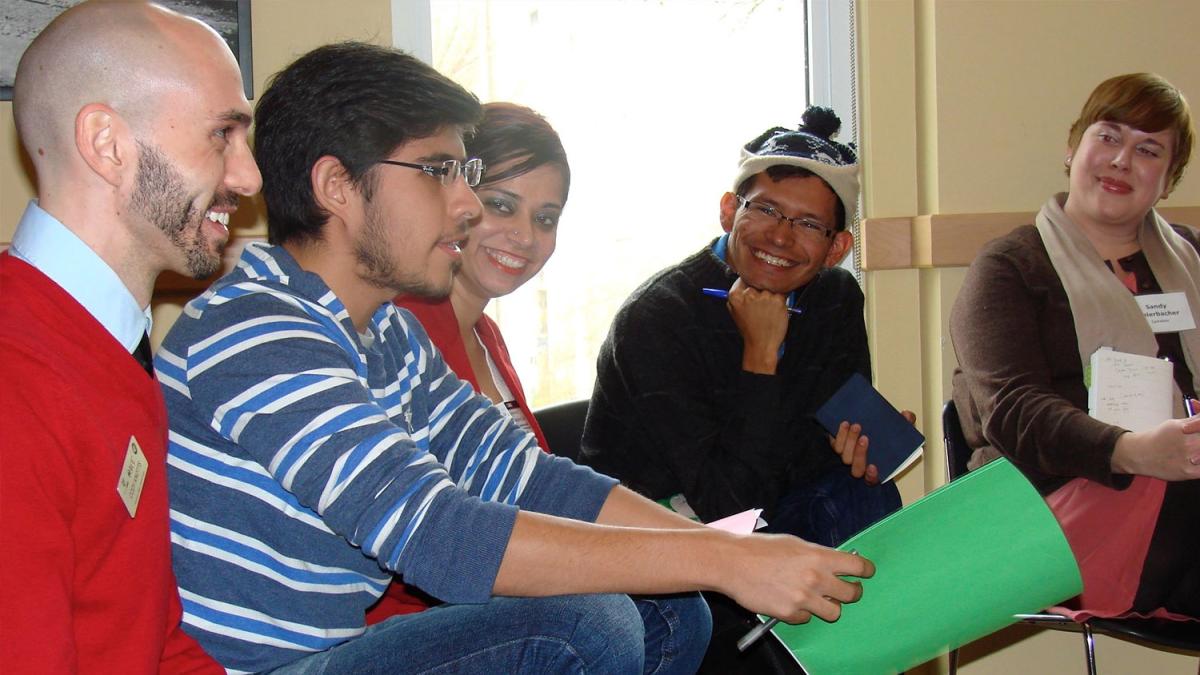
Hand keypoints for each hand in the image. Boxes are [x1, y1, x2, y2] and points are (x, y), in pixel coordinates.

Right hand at [718, 533, 873, 623]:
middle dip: (852, 592)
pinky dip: (803, 612)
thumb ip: (817, 555)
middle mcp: (816, 579)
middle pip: (852, 594)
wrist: (733, 562)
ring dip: (830, 606)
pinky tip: (792, 601)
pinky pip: (807, 619)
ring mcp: (803, 599)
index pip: (858, 567)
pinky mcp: (789, 614)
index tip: (866, 573)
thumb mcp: (794, 543)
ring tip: (819, 599)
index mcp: (819, 557)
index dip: (866, 571)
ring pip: (834, 612)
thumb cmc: (760, 549)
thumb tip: (834, 563)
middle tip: (848, 590)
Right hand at [727, 278, 788, 373]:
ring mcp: (764, 296)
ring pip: (770, 287)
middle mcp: (748, 294)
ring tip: (768, 311)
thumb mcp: (735, 312)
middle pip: (758, 281)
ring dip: (771, 295)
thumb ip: (736, 295)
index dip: (751, 282)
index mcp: (735, 295)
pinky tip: (775, 311)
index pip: (744, 277)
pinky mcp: (777, 300)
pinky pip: (782, 293)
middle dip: (762, 289)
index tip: (755, 287)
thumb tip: (742, 280)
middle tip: (762, 304)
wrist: (761, 344)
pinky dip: (781, 300)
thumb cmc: (749, 329)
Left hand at [829, 410, 915, 484]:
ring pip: (845, 457)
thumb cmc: (882, 433)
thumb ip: (905, 423)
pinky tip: (845, 424)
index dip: (871, 476)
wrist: (863, 422)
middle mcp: (860, 465)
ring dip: (849, 442)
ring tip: (855, 426)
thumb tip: (907, 415)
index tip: (873, 467)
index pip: (872, 479)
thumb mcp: (897, 429)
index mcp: (875, 468)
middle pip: (856, 468)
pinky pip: (836, 445)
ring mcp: (848, 457)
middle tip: (864, 438)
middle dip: (860, 454)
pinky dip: (839, 435)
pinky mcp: (838, 446)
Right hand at [1110, 414, 1199, 480]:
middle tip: (1196, 441)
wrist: (1140, 455)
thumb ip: (1195, 419)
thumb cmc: (1159, 438)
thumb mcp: (1175, 424)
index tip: (1197, 431)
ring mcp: (1189, 459)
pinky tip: (1197, 460)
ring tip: (1195, 450)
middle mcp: (1189, 443)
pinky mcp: (1188, 472)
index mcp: (1186, 428)